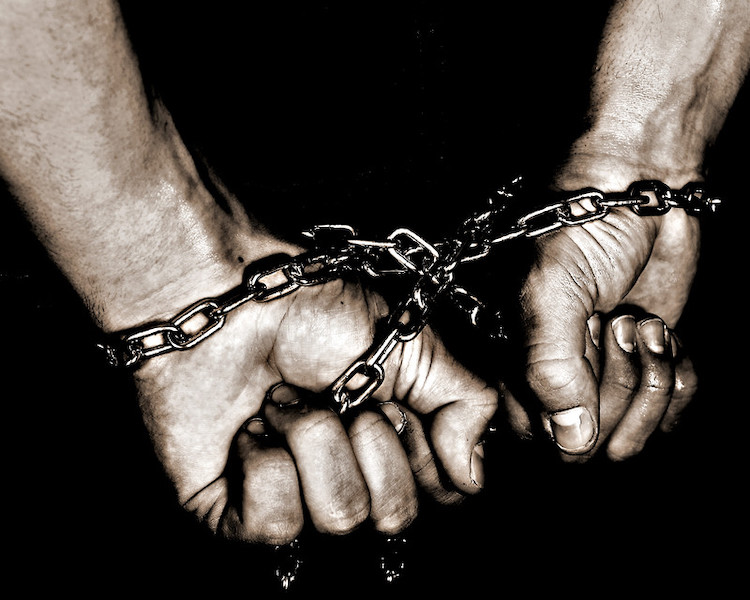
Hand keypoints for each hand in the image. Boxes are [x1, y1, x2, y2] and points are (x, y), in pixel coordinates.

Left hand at [134, 263, 496, 543]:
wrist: (227, 301)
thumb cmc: (314, 312)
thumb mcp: (413, 347)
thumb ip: (465, 403)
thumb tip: (472, 476)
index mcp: (391, 442)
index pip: (440, 493)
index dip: (420, 449)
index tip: (391, 400)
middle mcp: (348, 474)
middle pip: (395, 516)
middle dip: (368, 443)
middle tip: (336, 394)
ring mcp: (294, 497)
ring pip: (340, 518)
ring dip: (313, 440)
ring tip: (283, 402)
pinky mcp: (235, 513)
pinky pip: (277, 525)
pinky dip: (264, 464)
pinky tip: (249, 430)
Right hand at [506, 202, 699, 459]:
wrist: (639, 187)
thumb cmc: (582, 227)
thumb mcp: (550, 289)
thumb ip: (548, 366)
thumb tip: (569, 442)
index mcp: (512, 364)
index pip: (540, 435)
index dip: (574, 406)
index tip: (588, 339)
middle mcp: (554, 380)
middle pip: (591, 445)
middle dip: (618, 384)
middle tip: (617, 320)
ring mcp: (601, 379)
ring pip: (632, 439)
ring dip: (651, 381)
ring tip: (641, 322)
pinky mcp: (645, 372)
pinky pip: (670, 420)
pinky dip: (680, 380)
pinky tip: (667, 338)